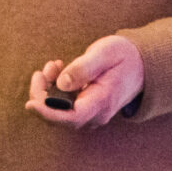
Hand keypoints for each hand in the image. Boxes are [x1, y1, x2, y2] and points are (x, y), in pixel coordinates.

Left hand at [27, 36, 143, 127]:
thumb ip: (83, 68)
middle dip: (43, 96)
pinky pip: (63, 106)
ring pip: (59, 112)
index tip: (31, 104)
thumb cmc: (124, 56)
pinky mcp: (85, 109)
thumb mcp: (105, 53)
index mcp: (102, 101)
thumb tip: (61, 83)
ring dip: (47, 91)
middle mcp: (96, 114)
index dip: (49, 113)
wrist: (141, 65)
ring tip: (53, 66)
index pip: (72, 117)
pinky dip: (53, 90)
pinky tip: (57, 70)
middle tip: (42, 72)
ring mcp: (90, 114)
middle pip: (59, 117)